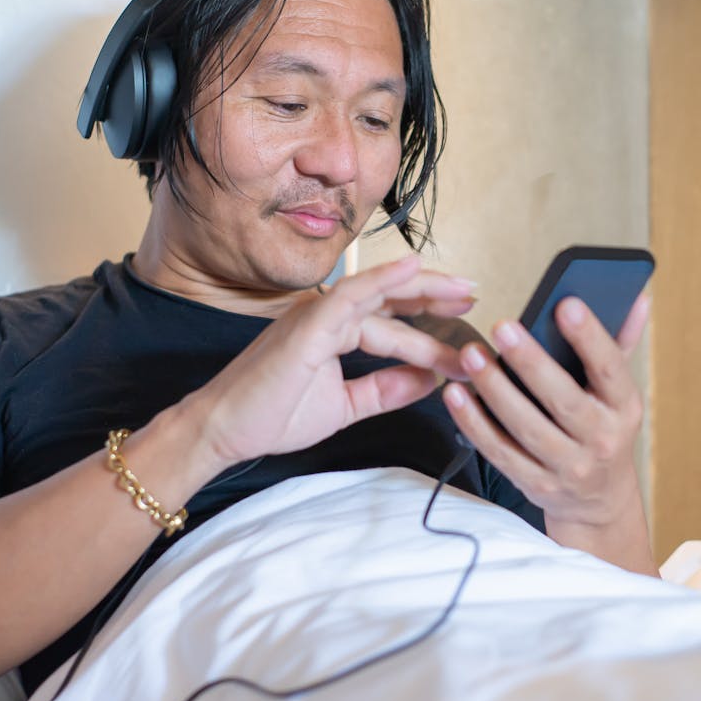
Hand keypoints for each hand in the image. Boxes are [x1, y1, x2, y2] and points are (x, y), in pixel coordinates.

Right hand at [191, 255, 474, 469]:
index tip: (466, 322)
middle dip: (436, 295)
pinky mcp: (308, 324)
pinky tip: (412, 269)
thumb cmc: (273, 415)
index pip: (392, 317)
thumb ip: (385, 390)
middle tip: (475, 295)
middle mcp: (329, 314)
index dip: (429, 317)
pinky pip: (351, 294)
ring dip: (425, 293)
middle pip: (393, 297)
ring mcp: (318, 314)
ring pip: (382, 295)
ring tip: (463, 291)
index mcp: (336, 330)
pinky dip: (383, 279)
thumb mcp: (346, 405)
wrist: (225, 430)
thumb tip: (428, 382)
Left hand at [442, 293, 650, 527]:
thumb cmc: (603, 427)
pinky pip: (500, 452)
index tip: (565, 304)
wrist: (599, 500)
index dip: (590, 336)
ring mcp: (568, 467)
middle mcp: (601, 439)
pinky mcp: (536, 485)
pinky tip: (456, 395)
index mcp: (624, 407)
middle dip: (531, 362)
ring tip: (470, 356)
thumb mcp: (618, 390)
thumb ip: (622, 342)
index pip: (611, 368)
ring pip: (526, 427)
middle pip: (563, 399)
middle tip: (502, 327)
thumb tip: (638, 297)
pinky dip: (475, 424)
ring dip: (495, 390)